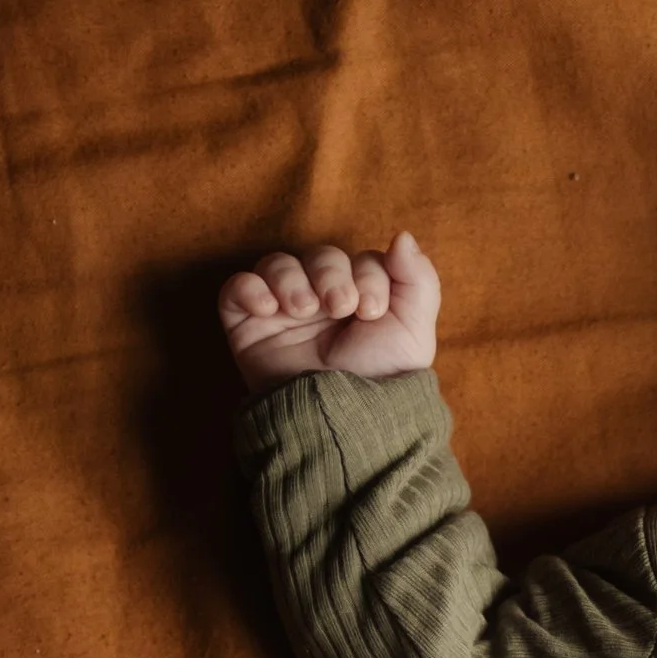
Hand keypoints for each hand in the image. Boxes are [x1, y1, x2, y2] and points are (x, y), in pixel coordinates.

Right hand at [218, 232, 439, 390]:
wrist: (339, 421)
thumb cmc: (378, 381)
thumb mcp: (413, 333)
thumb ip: (418, 280)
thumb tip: (402, 236)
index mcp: (361, 298)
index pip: (360, 260)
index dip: (368, 275)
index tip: (371, 311)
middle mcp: (321, 300)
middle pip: (320, 256)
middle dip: (331, 274)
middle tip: (339, 308)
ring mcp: (283, 311)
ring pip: (278, 264)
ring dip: (292, 280)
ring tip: (303, 311)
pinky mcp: (248, 325)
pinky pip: (238, 288)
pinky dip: (250, 289)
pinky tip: (268, 309)